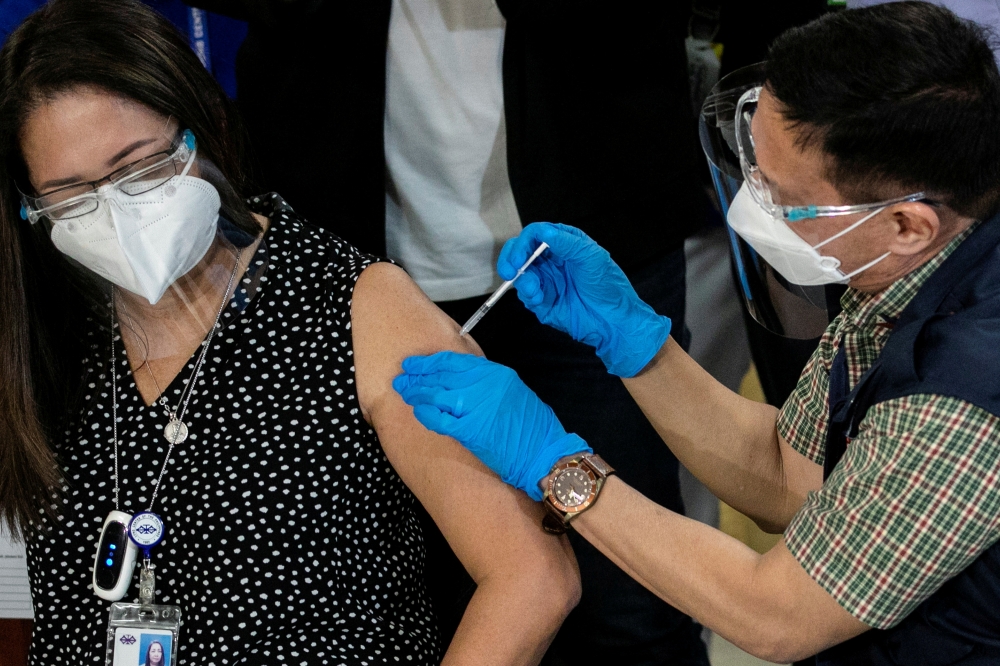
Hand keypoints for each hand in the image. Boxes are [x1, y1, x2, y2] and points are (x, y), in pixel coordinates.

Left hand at [393, 352, 590, 500]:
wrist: (543, 454)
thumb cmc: (533, 427)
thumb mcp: (513, 392)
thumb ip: (487, 383)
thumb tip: (461, 382)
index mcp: (495, 374)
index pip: (454, 362)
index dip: (431, 362)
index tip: (417, 364)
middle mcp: (483, 386)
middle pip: (441, 376)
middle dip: (418, 376)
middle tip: (403, 377)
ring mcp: (475, 407)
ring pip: (436, 395)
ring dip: (417, 393)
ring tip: (405, 392)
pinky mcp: (469, 431)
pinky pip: (439, 419)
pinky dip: (426, 414)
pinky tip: (418, 411)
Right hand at [499, 222, 670, 377]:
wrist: (613, 321)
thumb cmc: (609, 287)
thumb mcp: (592, 257)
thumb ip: (566, 242)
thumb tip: (544, 231)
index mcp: (563, 244)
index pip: (534, 234)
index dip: (523, 242)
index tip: (520, 255)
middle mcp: (551, 260)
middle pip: (519, 252)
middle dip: (511, 259)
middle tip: (511, 270)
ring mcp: (545, 281)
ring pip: (519, 274)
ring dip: (522, 280)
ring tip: (535, 290)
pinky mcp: (542, 301)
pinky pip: (525, 295)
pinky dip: (528, 295)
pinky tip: (540, 299)